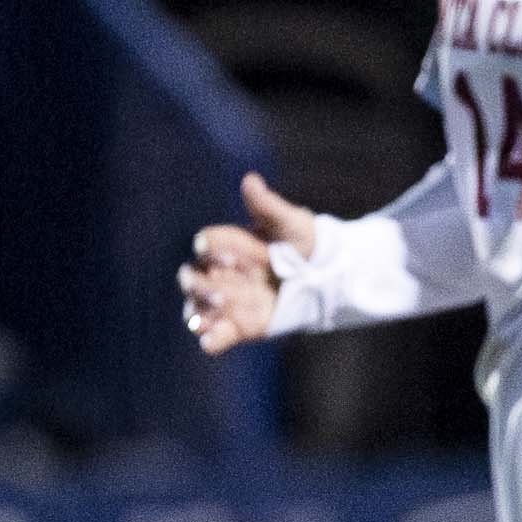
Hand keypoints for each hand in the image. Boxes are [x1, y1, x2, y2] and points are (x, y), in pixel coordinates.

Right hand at [178, 171, 324, 355]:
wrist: (327, 275)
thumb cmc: (305, 242)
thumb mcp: (290, 222)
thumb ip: (267, 206)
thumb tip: (250, 180)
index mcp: (228, 246)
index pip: (207, 245)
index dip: (211, 248)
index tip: (226, 251)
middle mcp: (220, 274)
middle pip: (194, 278)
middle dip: (199, 284)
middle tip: (219, 290)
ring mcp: (227, 301)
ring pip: (200, 306)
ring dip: (201, 310)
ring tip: (209, 315)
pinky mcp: (238, 325)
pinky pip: (218, 335)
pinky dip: (210, 339)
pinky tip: (208, 341)